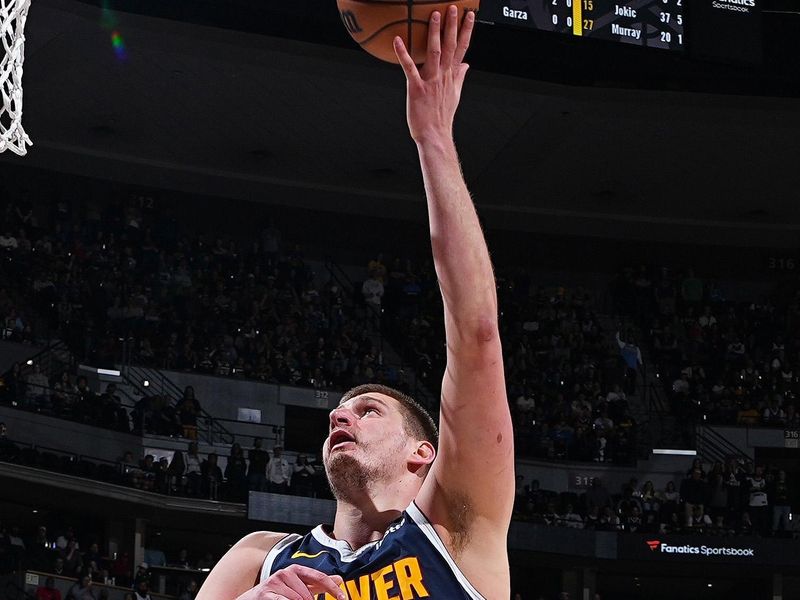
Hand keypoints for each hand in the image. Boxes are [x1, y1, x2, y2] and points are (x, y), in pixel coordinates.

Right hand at [235, 565, 344, 599]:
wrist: (252, 599)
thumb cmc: (276, 593)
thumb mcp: (298, 587)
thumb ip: (317, 584)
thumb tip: (339, 580)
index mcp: (296, 570)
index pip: (318, 577)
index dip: (331, 588)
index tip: (342, 597)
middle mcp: (285, 573)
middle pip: (307, 594)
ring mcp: (274, 583)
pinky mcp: (265, 594)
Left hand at [393, 5, 474, 143]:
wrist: (434, 134)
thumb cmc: (441, 116)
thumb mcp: (455, 95)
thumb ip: (460, 77)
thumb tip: (466, 65)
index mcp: (451, 76)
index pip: (462, 49)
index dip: (466, 31)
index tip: (469, 15)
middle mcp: (443, 76)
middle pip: (451, 46)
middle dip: (452, 26)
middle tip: (452, 7)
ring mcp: (431, 81)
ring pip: (435, 52)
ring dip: (435, 33)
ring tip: (434, 15)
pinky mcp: (416, 88)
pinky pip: (409, 68)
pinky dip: (403, 54)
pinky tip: (398, 40)